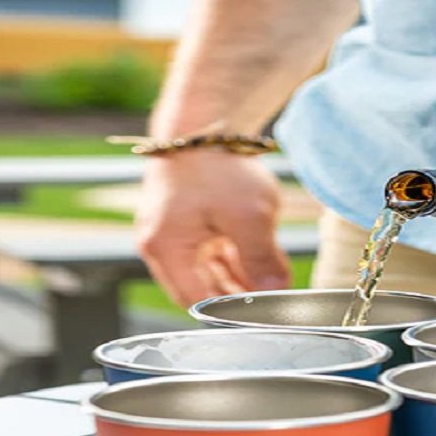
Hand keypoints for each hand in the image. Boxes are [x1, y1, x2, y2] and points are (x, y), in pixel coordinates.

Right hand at [135, 150, 288, 306]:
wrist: (202, 124)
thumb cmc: (217, 166)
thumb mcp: (250, 216)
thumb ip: (262, 259)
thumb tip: (276, 291)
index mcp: (166, 248)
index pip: (198, 301)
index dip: (231, 312)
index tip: (263, 312)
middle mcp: (159, 245)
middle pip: (200, 289)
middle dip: (236, 296)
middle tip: (271, 299)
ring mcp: (169, 233)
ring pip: (204, 272)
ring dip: (235, 278)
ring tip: (269, 281)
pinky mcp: (181, 223)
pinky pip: (204, 253)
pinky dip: (229, 260)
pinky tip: (255, 263)